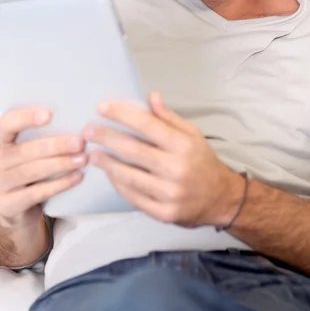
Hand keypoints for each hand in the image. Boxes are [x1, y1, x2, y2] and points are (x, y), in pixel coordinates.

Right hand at [0, 108, 87, 229]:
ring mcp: (0, 184)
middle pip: (26, 151)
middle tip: (79, 142)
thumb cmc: (23, 166)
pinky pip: (38, 192)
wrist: (12, 204)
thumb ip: (36, 135)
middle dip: (56, 146)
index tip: (49, 115)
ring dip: (61, 164)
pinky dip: (60, 184)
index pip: (7, 124)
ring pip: (33, 171)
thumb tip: (71, 120)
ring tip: (82, 159)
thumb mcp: (22, 148)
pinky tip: (76, 177)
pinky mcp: (9, 204)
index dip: (26, 118)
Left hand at [84, 93, 243, 227]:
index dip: (122, 114)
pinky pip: (133, 197)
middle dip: (106, 138)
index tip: (102, 107)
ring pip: (129, 175)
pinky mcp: (164, 213)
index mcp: (184, 145)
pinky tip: (110, 174)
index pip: (147, 125)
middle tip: (88, 130)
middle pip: (133, 149)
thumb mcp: (192, 135)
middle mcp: (177, 168)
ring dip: (107, 163)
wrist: (220, 199)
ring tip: (94, 153)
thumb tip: (151, 97)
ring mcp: (169, 193)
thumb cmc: (203, 162)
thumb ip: (169, 117)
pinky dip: (118, 184)